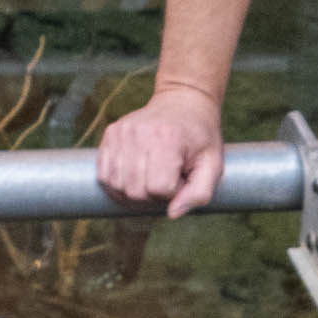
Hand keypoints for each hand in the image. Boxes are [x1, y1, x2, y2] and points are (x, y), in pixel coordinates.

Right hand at [96, 85, 225, 218]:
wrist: (182, 103)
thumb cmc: (200, 139)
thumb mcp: (213, 165)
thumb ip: (199, 193)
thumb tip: (172, 214)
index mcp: (167, 140)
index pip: (159, 188)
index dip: (173, 192)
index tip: (182, 178)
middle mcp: (139, 134)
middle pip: (135, 191)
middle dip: (153, 196)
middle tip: (168, 179)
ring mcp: (121, 133)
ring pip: (116, 186)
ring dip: (134, 192)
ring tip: (152, 177)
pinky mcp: (110, 134)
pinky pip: (104, 175)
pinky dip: (118, 183)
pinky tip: (135, 175)